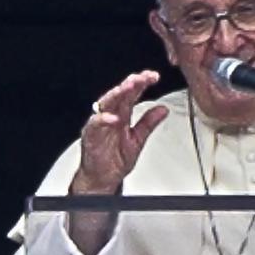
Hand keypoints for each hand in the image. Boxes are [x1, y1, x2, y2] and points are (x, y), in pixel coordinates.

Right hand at [71, 70, 168, 194]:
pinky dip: (103, 120)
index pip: (132, 93)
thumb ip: (148, 123)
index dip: (142, 83)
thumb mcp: (138, 139)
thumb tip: (163, 109)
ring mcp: (100, 123)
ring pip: (107, 103)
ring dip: (118, 94)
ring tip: (129, 87)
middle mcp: (110, 115)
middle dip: (131, 83)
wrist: (102, 178)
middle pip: (120, 94)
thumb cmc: (115, 158)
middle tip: (142, 77)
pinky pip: (95, 124)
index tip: (154, 76)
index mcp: (122, 114)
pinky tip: (114, 118)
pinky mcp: (91, 134)